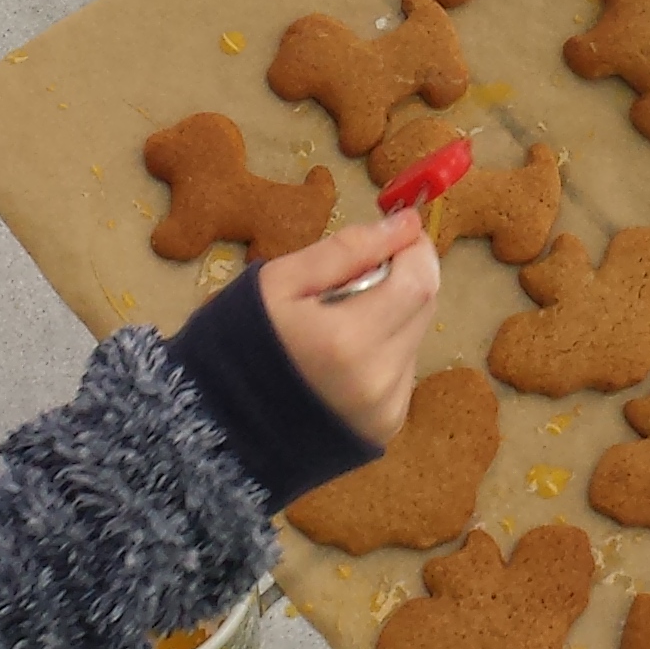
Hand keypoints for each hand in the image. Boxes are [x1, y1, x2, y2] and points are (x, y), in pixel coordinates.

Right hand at [257, 211, 439, 445]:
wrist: (224, 422)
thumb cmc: (241, 340)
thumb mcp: (280, 281)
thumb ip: (347, 249)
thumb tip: (406, 224)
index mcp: (348, 340)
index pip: (419, 280)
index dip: (415, 248)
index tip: (396, 234)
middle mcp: (379, 379)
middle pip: (425, 306)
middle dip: (405, 276)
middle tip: (362, 271)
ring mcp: (386, 408)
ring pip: (416, 335)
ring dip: (395, 313)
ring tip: (344, 318)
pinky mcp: (388, 424)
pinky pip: (404, 367)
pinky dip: (386, 348)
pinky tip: (346, 354)